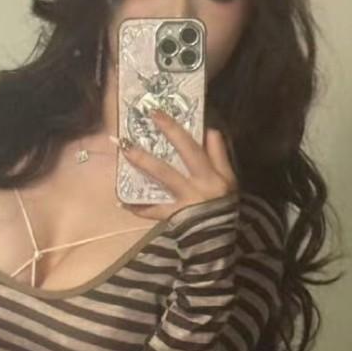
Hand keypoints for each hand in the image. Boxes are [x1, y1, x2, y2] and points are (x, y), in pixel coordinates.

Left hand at [117, 109, 237, 222]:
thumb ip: (219, 154)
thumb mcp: (229, 178)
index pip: (190, 148)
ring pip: (157, 187)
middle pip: (165, 169)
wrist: (221, 237)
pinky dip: (138, 208)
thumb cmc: (225, 202)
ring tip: (122, 159)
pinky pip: (153, 212)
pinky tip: (122, 202)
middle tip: (124, 140)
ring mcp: (181, 204)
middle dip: (144, 154)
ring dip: (139, 172)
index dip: (173, 130)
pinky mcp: (173, 218)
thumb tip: (209, 129)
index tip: (155, 113)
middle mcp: (194, 187)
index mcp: (209, 174)